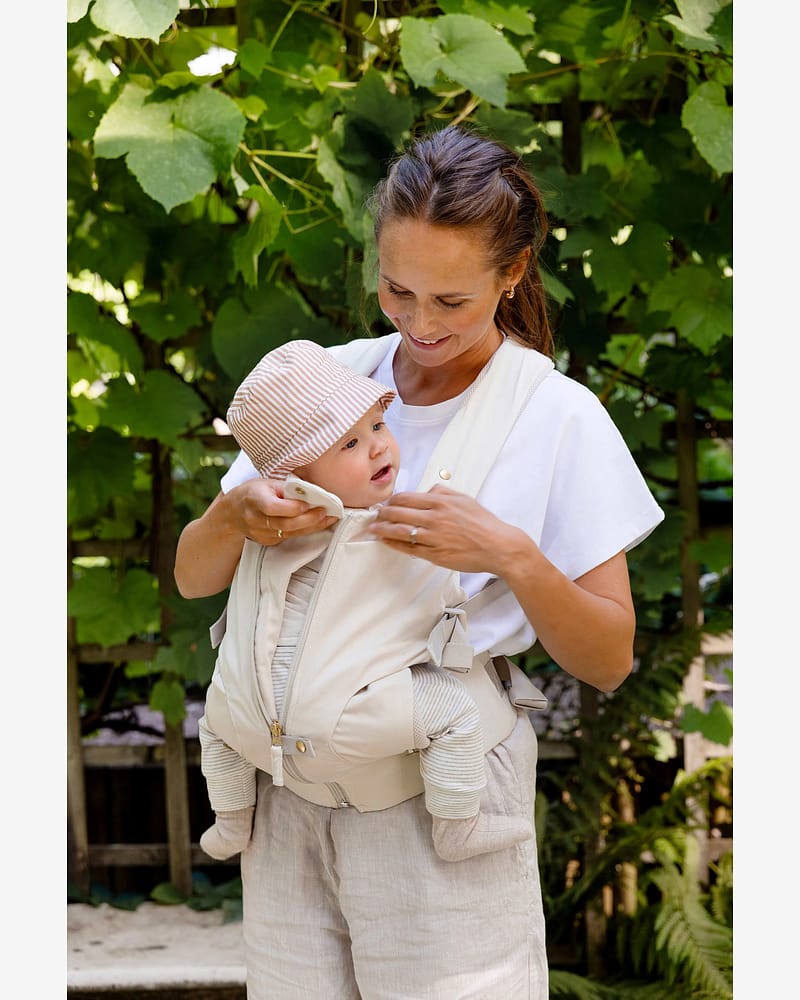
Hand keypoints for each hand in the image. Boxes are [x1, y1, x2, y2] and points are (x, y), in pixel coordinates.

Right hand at [229, 477, 338, 546]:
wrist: (232, 513)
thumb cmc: (252, 493)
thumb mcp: (266, 483)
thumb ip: (286, 488)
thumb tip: (311, 491)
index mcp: (256, 500)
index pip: (275, 508)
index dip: (293, 507)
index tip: (310, 503)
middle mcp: (256, 519)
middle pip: (285, 524)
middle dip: (309, 519)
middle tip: (326, 512)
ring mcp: (261, 533)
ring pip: (290, 533)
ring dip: (312, 527)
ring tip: (328, 518)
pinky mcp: (268, 541)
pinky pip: (289, 537)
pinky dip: (304, 531)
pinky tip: (317, 524)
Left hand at [369, 484, 528, 574]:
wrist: (499, 546)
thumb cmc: (483, 523)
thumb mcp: (464, 499)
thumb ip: (443, 492)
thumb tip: (426, 491)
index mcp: (441, 502)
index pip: (406, 498)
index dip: (392, 500)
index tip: (386, 502)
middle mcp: (435, 518)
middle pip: (398, 513)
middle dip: (382, 513)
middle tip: (375, 514)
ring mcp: (434, 538)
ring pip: (400, 531)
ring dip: (383, 529)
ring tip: (373, 528)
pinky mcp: (436, 555)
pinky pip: (409, 549)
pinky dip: (394, 544)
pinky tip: (385, 541)